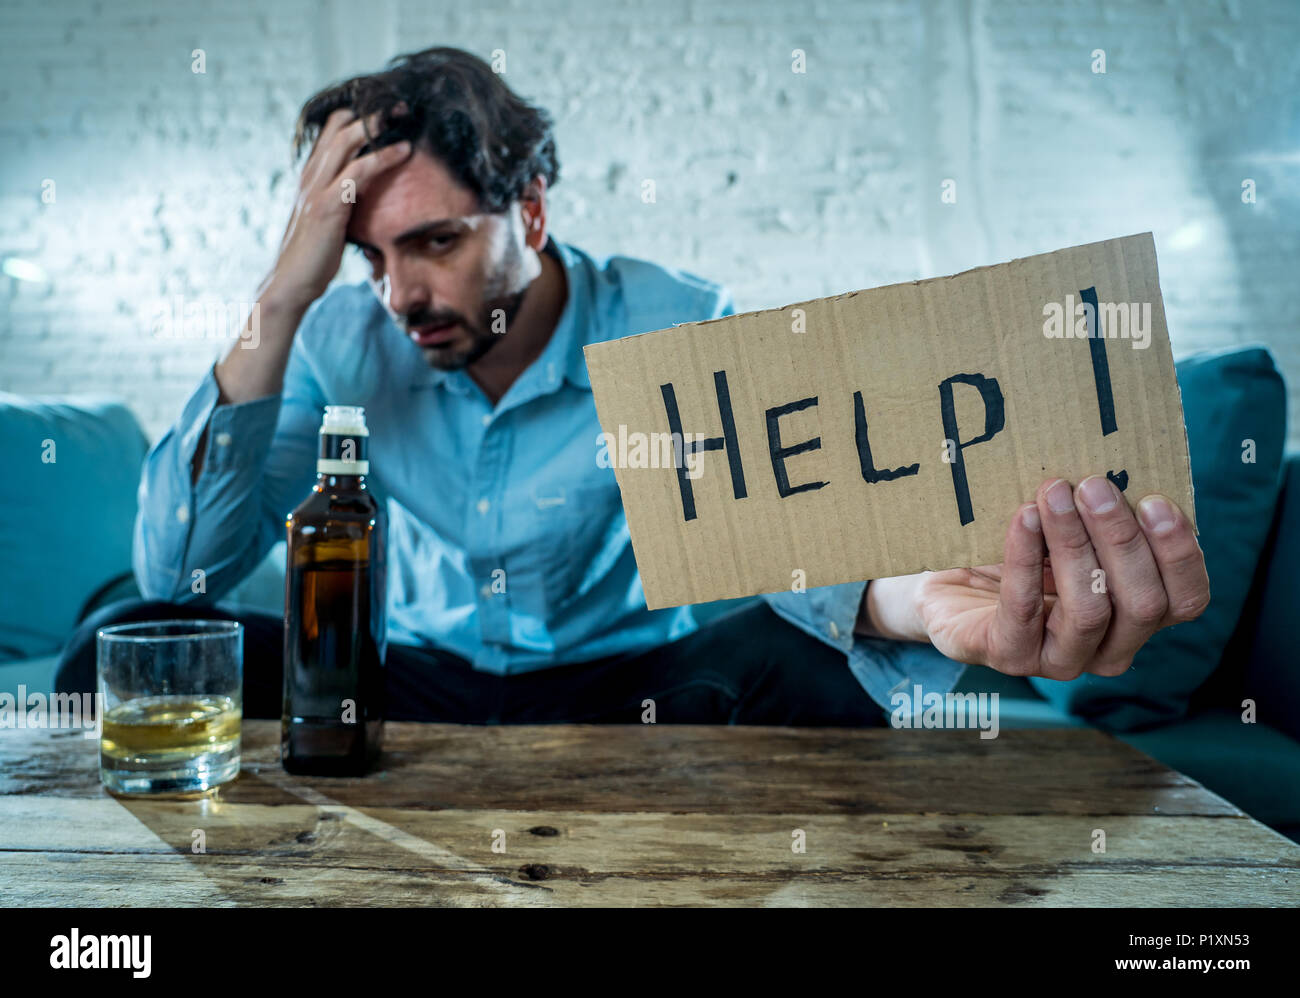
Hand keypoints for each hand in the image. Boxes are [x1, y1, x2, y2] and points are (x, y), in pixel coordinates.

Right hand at [263, 106, 412, 309]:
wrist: (292, 283)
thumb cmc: (314, 257)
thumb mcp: (331, 221)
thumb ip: (344, 202)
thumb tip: (369, 196)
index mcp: (311, 177)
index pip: (330, 132)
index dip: (356, 116)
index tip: (385, 110)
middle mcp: (310, 176)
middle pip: (338, 127)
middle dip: (370, 112)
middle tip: (400, 104)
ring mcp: (316, 189)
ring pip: (346, 142)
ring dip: (377, 125)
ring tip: (404, 114)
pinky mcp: (327, 206)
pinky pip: (357, 172)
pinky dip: (382, 157)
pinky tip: (404, 151)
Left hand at [876, 476, 1210, 679]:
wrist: (949, 585)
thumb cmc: (1022, 550)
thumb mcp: (1069, 529)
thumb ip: (1099, 513)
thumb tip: (1113, 464)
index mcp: (1139, 617)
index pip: (1185, 600)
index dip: (1179, 553)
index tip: (1156, 500)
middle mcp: (1111, 648)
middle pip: (1141, 603)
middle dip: (1121, 539)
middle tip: (1094, 486)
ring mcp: (1062, 660)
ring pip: (1088, 610)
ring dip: (1073, 545)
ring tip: (1054, 494)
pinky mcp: (1011, 657)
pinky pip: (1024, 610)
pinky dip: (1024, 559)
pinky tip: (1023, 518)